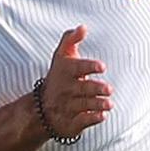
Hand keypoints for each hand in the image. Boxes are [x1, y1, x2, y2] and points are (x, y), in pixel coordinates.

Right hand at [39, 26, 112, 140]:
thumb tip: (83, 27)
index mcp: (66, 72)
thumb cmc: (59, 77)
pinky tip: (102, 116)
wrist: (41, 108)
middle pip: (83, 89)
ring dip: (97, 104)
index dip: (89, 66)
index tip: (102, 66)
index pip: (78, 68)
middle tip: (108, 89)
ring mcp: (68, 107)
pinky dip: (92, 119)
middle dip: (96, 88)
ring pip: (84, 105)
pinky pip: (82, 121)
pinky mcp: (72, 123)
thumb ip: (71, 40)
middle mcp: (67, 90)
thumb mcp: (62, 57)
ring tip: (108, 104)